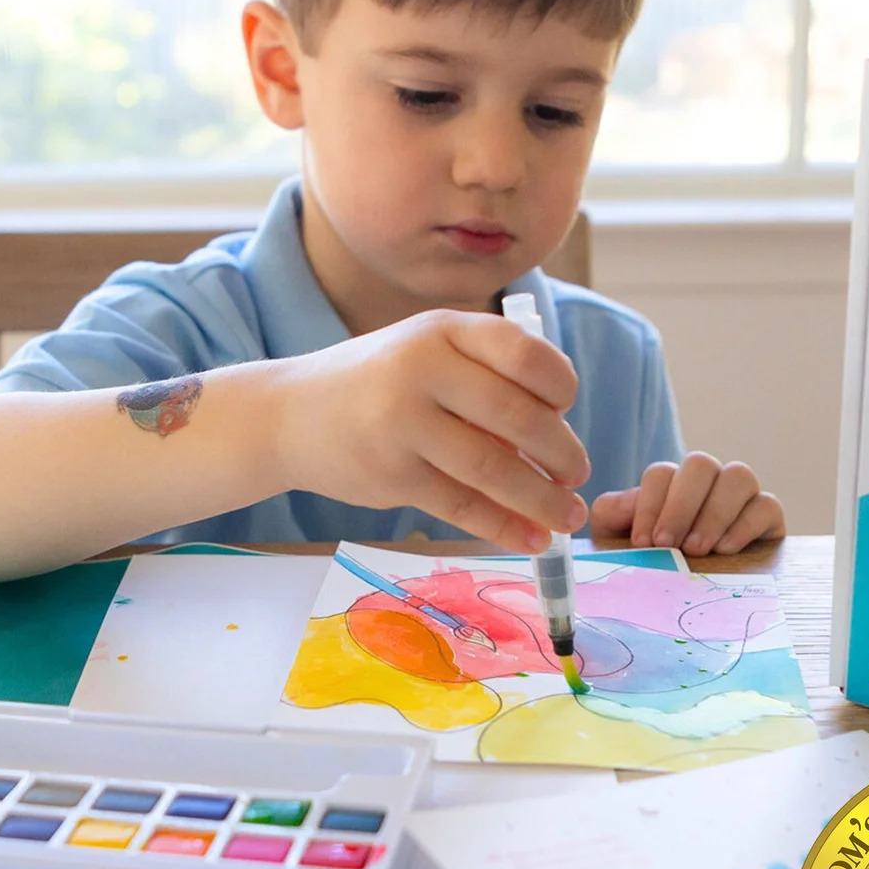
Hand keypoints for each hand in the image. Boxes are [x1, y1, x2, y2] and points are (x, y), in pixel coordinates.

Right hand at [272, 309, 589, 552]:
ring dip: (542, 499)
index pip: (524, 353)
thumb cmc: (379, 383)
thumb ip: (486, 379)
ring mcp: (404, 423)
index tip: (565, 410)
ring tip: (567, 516)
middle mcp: (424, 369)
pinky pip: (462, 505)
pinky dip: (504, 525)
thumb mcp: (428, 353)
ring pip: (493, 468)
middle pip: (518, 416)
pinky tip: (530, 537)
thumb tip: (558, 440)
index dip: (559, 385)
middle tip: (578, 475)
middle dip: (562, 453)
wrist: (289, 415)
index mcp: (443, 330)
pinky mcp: (392, 474)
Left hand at [589, 452, 783, 555]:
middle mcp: (707, 482)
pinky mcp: (768, 518)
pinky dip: (746, 525)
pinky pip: (766, 506)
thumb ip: (614, 515)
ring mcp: (741, 496)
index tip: (643, 542)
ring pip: (738, 476)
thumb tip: (628, 502)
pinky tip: (726, 550)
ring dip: (714, 512)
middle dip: (681, 505)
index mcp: (670, 484)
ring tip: (697, 550)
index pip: (661, 475)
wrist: (683, 600)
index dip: (650, 505)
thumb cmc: (652, 565)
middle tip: (668, 544)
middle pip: (700, 465)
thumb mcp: (619, 541)